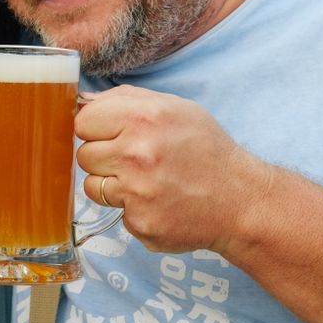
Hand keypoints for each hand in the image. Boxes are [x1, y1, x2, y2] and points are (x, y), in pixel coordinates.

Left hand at [74, 85, 267, 254]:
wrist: (240, 200)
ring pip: (91, 186)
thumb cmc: (207, 150)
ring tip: (145, 181)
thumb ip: (126, 99)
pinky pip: (116, 212)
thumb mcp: (176, 108)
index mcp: (144, 117)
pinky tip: (158, 202)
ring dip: (112, 185)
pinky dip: (132, 209)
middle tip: (135, 160)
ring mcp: (137, 192)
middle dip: (103, 157)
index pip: (83, 121)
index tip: (111, 134)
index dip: (96, 128)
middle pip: (83, 154)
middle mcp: (137, 153)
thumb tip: (83, 101)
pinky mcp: (140, 223)